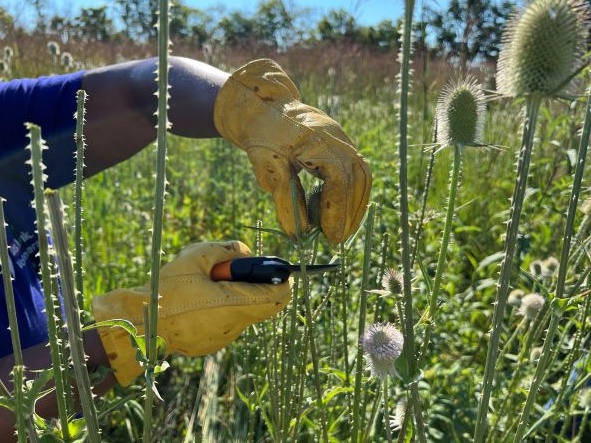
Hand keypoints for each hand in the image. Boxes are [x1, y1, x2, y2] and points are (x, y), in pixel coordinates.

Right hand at [92, 241, 290, 385]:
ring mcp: (222, 338)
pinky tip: (200, 301)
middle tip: (234, 273)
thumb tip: (246, 253)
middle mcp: (233, 326)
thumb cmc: (166, 289)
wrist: (139, 325)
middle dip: (255, 285)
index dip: (282, 281)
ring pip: (244, 313)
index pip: (277, 297)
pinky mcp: (211, 344)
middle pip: (262, 304)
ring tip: (209, 285)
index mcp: (233, 305)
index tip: (279, 270)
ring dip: (237, 296)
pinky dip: (223, 309)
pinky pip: (228, 322)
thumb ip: (228, 250)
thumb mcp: (196, 256)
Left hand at [214, 59, 371, 243]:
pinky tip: (333, 210)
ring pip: (361, 177)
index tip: (330, 237)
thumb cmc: (262, 136)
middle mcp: (339, 139)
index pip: (340, 181)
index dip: (337, 211)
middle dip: (350, 213)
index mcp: (321, 141)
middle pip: (358, 180)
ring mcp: (343, 140)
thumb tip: (297, 233)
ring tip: (338, 229)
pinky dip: (348, 194)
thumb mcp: (267, 167)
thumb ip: (284, 199)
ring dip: (353, 206)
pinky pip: (355, 172)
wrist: (263, 105)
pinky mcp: (341, 145)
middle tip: (336, 239)